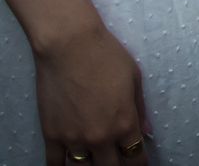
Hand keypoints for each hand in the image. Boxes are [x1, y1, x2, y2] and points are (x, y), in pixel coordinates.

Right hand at [35, 24, 149, 165]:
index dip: (139, 162)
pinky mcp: (52, 134)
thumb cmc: (105, 54)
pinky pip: (55, 164)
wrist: (68, 44)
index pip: (135, 158)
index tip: (137, 160)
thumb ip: (140, 109)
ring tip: (94, 159)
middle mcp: (101, 137)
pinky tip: (67, 163)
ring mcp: (75, 139)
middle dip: (117, 165)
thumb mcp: (134, 77)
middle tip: (116, 158)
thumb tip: (146, 132)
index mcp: (125, 124)